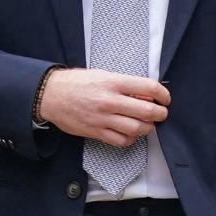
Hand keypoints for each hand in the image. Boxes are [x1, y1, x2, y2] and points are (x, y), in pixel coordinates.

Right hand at [38, 68, 169, 145]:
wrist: (50, 95)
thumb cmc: (76, 83)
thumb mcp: (102, 75)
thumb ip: (124, 84)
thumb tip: (146, 93)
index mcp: (113, 82)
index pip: (149, 88)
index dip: (163, 95)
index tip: (164, 99)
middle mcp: (110, 101)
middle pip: (147, 111)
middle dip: (160, 114)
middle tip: (160, 114)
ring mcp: (103, 118)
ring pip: (137, 129)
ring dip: (147, 128)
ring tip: (146, 124)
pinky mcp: (96, 132)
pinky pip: (121, 140)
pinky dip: (131, 139)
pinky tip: (130, 133)